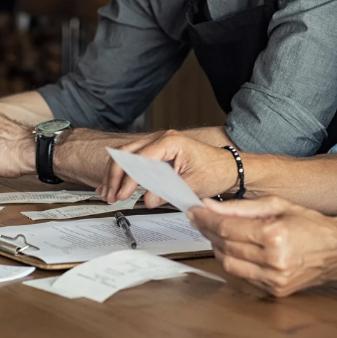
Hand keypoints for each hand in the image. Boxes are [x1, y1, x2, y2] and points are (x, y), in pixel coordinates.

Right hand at [98, 131, 236, 207]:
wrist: (228, 168)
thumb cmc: (215, 171)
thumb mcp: (192, 184)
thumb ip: (168, 191)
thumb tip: (147, 199)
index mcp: (170, 142)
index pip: (140, 159)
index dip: (128, 179)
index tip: (122, 195)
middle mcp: (161, 138)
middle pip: (126, 153)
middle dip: (115, 175)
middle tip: (111, 195)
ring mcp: (158, 143)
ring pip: (126, 155)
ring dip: (115, 174)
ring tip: (108, 193)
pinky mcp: (157, 152)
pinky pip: (133, 159)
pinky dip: (122, 172)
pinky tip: (113, 184)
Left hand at [188, 196, 336, 296]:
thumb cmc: (311, 224)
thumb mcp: (277, 204)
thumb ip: (240, 206)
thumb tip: (210, 205)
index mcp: (275, 235)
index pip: (227, 227)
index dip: (206, 218)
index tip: (194, 210)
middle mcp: (274, 260)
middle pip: (225, 246)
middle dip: (208, 231)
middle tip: (200, 218)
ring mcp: (274, 279)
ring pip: (229, 264)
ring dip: (217, 247)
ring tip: (215, 232)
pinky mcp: (275, 290)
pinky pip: (242, 276)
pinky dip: (233, 261)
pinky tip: (232, 248)